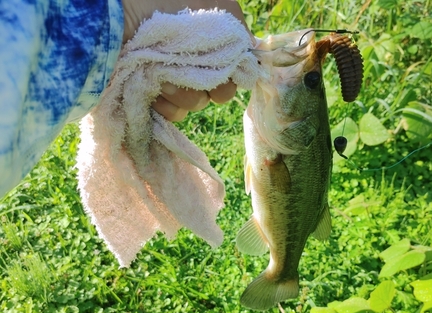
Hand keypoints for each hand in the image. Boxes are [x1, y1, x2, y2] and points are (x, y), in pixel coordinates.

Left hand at [121, 0, 252, 121]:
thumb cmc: (159, 3)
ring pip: (197, 103)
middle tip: (187, 72)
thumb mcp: (209, 0)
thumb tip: (251, 51)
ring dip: (183, 94)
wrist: (112, 20)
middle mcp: (194, 61)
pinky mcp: (155, 96)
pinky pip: (174, 115)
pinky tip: (153, 92)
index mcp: (209, 41)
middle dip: (208, 86)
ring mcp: (175, 80)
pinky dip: (166, 106)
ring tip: (160, 77)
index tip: (225, 71)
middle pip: (219, 90)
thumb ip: (235, 23)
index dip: (232, 74)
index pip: (235, 69)